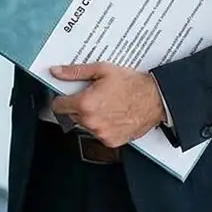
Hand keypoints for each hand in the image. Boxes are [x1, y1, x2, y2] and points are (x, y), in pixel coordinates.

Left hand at [50, 64, 165, 147]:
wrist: (155, 99)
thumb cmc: (131, 84)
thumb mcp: (102, 70)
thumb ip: (75, 72)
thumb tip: (56, 71)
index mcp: (85, 104)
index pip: (58, 105)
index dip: (62, 98)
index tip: (68, 94)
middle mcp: (91, 121)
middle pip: (70, 115)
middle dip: (77, 106)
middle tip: (92, 96)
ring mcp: (101, 133)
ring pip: (84, 125)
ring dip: (89, 117)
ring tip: (105, 105)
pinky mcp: (110, 141)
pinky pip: (98, 134)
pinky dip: (102, 126)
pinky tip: (112, 115)